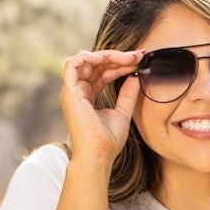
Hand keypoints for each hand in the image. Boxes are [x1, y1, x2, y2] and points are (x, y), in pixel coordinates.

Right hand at [60, 48, 143, 168]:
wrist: (98, 155)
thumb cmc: (108, 141)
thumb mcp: (123, 113)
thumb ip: (127, 95)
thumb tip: (135, 76)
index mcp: (88, 96)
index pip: (103, 72)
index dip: (120, 63)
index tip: (139, 60)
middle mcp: (78, 91)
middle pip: (96, 64)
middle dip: (117, 57)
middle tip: (138, 55)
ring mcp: (72, 91)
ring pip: (85, 60)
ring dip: (106, 55)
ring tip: (126, 57)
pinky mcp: (69, 92)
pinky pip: (73, 64)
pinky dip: (88, 57)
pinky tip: (106, 59)